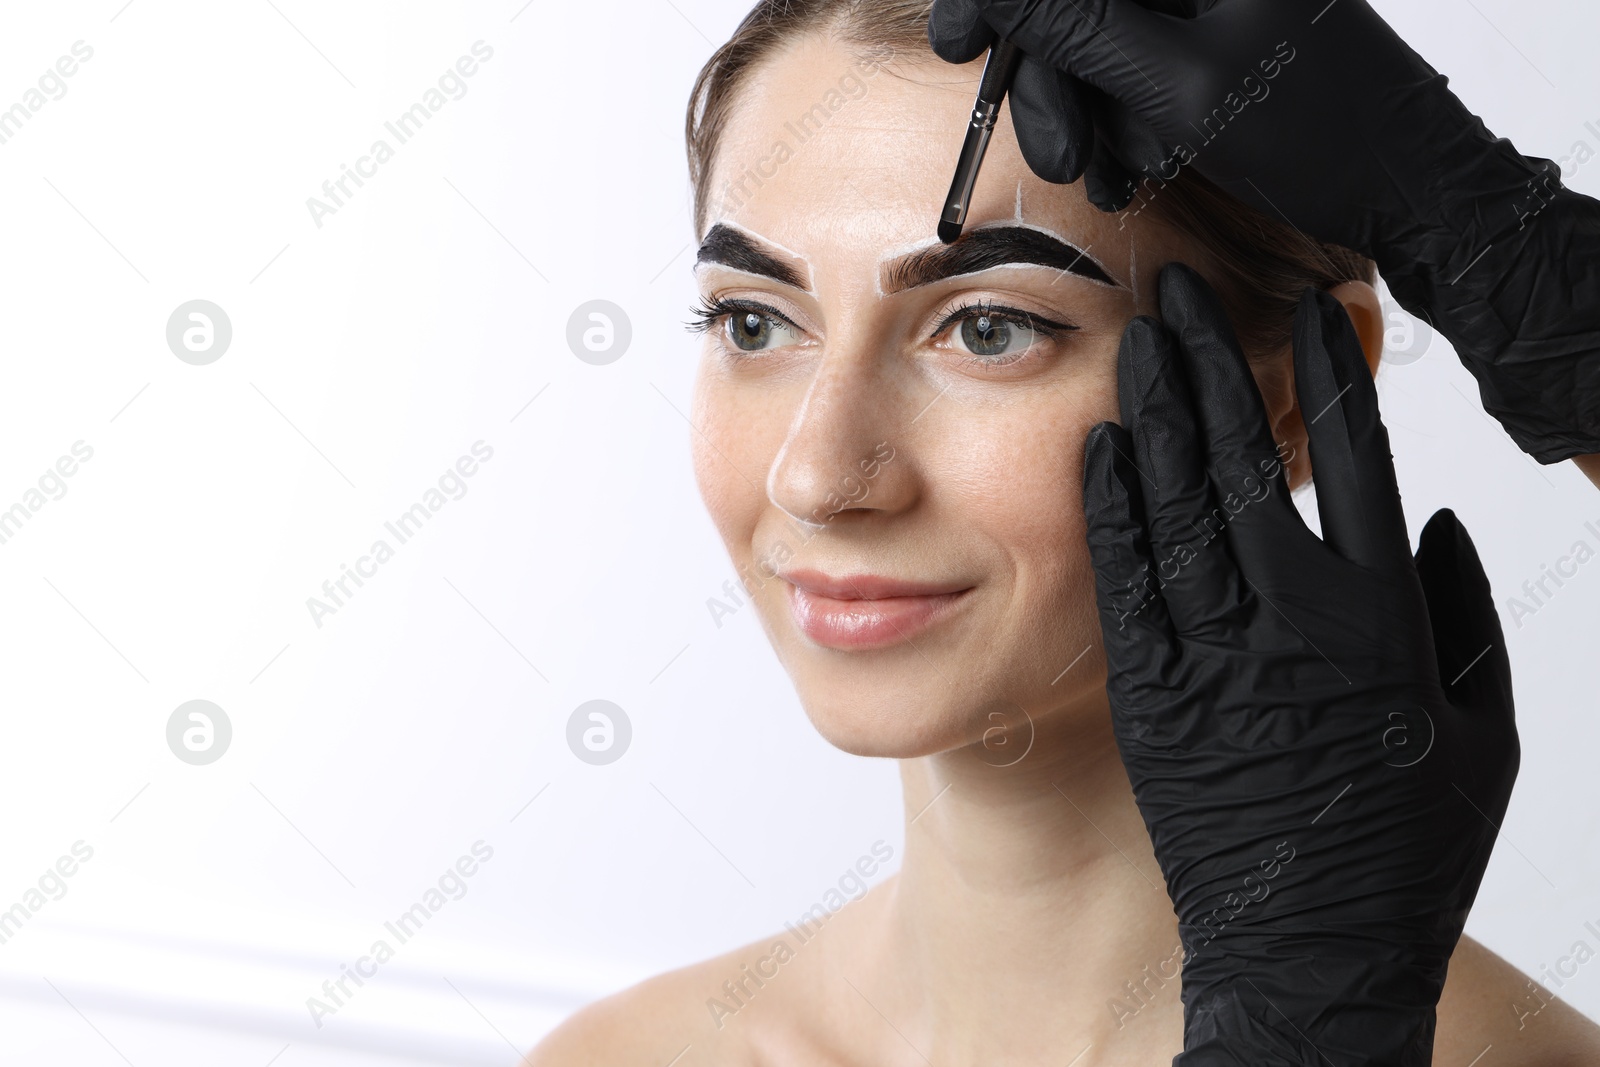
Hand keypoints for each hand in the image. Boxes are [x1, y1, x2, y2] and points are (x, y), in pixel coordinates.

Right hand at [932, 0, 1599, 463]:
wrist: (1407, 191)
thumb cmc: (1319, 135)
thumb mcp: (1179, 84)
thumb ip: (1079, 29)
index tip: (956, 42)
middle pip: (1083, 3)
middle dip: (1055, 77)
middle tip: (1056, 150)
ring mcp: (1216, 1)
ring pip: (1105, 39)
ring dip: (1093, 113)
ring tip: (1121, 174)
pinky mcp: (1221, 37)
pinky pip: (1141, 65)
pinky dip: (1128, 118)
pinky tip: (1145, 167)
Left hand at [1082, 263, 1518, 1061]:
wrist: (1307, 950)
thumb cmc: (1405, 847)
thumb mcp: (1478, 734)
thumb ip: (1461, 617)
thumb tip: (1436, 516)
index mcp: (1384, 621)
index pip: (1356, 462)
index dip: (1328, 377)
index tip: (1308, 310)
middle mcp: (1292, 623)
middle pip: (1245, 460)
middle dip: (1214, 361)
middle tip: (1184, 284)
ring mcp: (1213, 658)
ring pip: (1176, 508)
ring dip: (1157, 411)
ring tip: (1140, 335)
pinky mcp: (1149, 697)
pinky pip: (1125, 584)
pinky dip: (1112, 509)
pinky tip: (1100, 443)